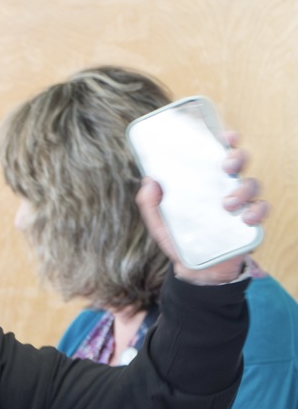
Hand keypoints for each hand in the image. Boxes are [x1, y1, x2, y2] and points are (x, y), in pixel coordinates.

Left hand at [135, 133, 268, 284]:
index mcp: (204, 182)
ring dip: (243, 189)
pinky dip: (256, 212)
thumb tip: (148, 180)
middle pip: (238, 162)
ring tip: (228, 204)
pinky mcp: (249, 223)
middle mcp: (224, 188)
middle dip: (236, 158)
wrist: (195, 271)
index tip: (225, 137)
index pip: (217, 154)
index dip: (225, 141)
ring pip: (252, 184)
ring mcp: (239, 204)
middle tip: (226, 167)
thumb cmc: (179, 240)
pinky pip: (261, 210)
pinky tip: (246, 218)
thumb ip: (150, 204)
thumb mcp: (159, 223)